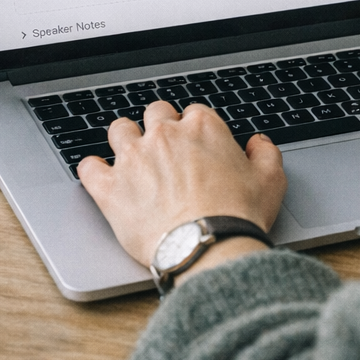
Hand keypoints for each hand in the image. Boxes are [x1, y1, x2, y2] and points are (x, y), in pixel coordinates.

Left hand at [77, 101, 286, 266]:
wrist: (207, 247)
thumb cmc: (238, 217)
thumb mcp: (270, 182)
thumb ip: (266, 154)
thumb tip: (258, 143)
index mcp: (202, 128)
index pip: (194, 113)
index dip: (195, 129)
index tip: (196, 145)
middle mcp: (164, 135)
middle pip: (155, 112)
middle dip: (160, 126)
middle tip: (165, 148)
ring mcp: (133, 159)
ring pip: (119, 130)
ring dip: (125, 138)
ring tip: (131, 155)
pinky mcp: (110, 188)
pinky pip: (89, 167)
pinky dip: (93, 169)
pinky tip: (99, 175)